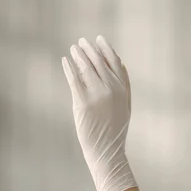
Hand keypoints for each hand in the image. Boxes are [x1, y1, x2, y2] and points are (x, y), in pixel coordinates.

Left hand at [62, 35, 135, 190]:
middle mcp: (112, 89)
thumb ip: (124, 84)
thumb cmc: (115, 130)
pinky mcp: (83, 102)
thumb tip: (121, 63)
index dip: (106, 49)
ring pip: (86, 68)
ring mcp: (98, 95)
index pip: (115, 62)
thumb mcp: (125, 105)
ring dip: (79, 55)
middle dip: (90, 49)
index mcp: (123, 89)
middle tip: (82, 41)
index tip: (99, 39)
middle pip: (99, 62)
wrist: (107, 150)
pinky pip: (74, 79)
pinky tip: (65, 61)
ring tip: (73, 48)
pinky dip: (69, 68)